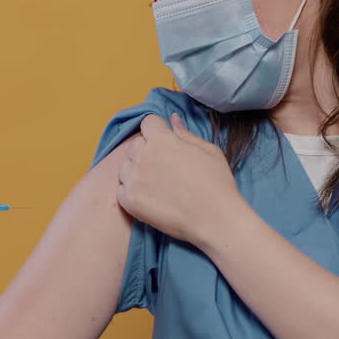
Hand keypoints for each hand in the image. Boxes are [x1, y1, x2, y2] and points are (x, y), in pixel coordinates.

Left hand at [116, 113, 250, 246]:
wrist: (215, 219)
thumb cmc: (216, 183)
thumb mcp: (207, 150)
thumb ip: (185, 134)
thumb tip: (173, 119)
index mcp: (162, 139)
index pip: (148, 123)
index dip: (158, 130)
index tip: (166, 143)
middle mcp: (143, 156)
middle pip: (135, 144)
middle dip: (147, 150)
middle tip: (165, 166)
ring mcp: (134, 179)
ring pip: (125, 167)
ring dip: (137, 171)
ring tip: (157, 184)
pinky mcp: (130, 201)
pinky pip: (121, 190)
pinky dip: (131, 192)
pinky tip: (150, 197)